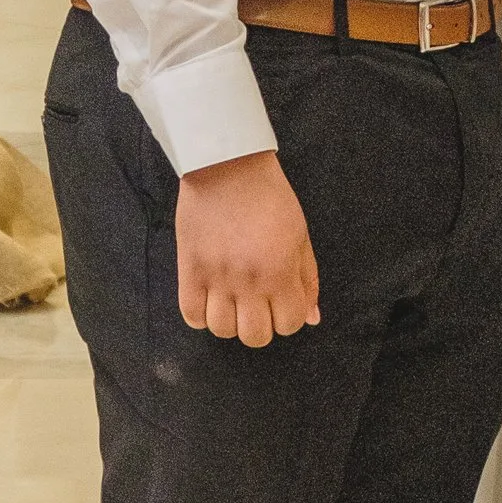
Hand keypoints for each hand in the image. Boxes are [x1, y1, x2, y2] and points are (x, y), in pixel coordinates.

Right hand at [176, 150, 318, 343]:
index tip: (282, 302)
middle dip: (261, 326)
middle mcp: (249, 281)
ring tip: (232, 300)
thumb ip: (307, 279)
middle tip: (258, 304)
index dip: (289, 318)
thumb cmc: (269, 196)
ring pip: (222, 330)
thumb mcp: (300, 235)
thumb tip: (311, 317)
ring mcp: (216, 277)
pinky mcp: (190, 270)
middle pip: (255, 337)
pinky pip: (192, 316)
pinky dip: (202, 315)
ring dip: (230, 321)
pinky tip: (211, 298)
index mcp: (280, 271)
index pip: (290, 324)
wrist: (227, 166)